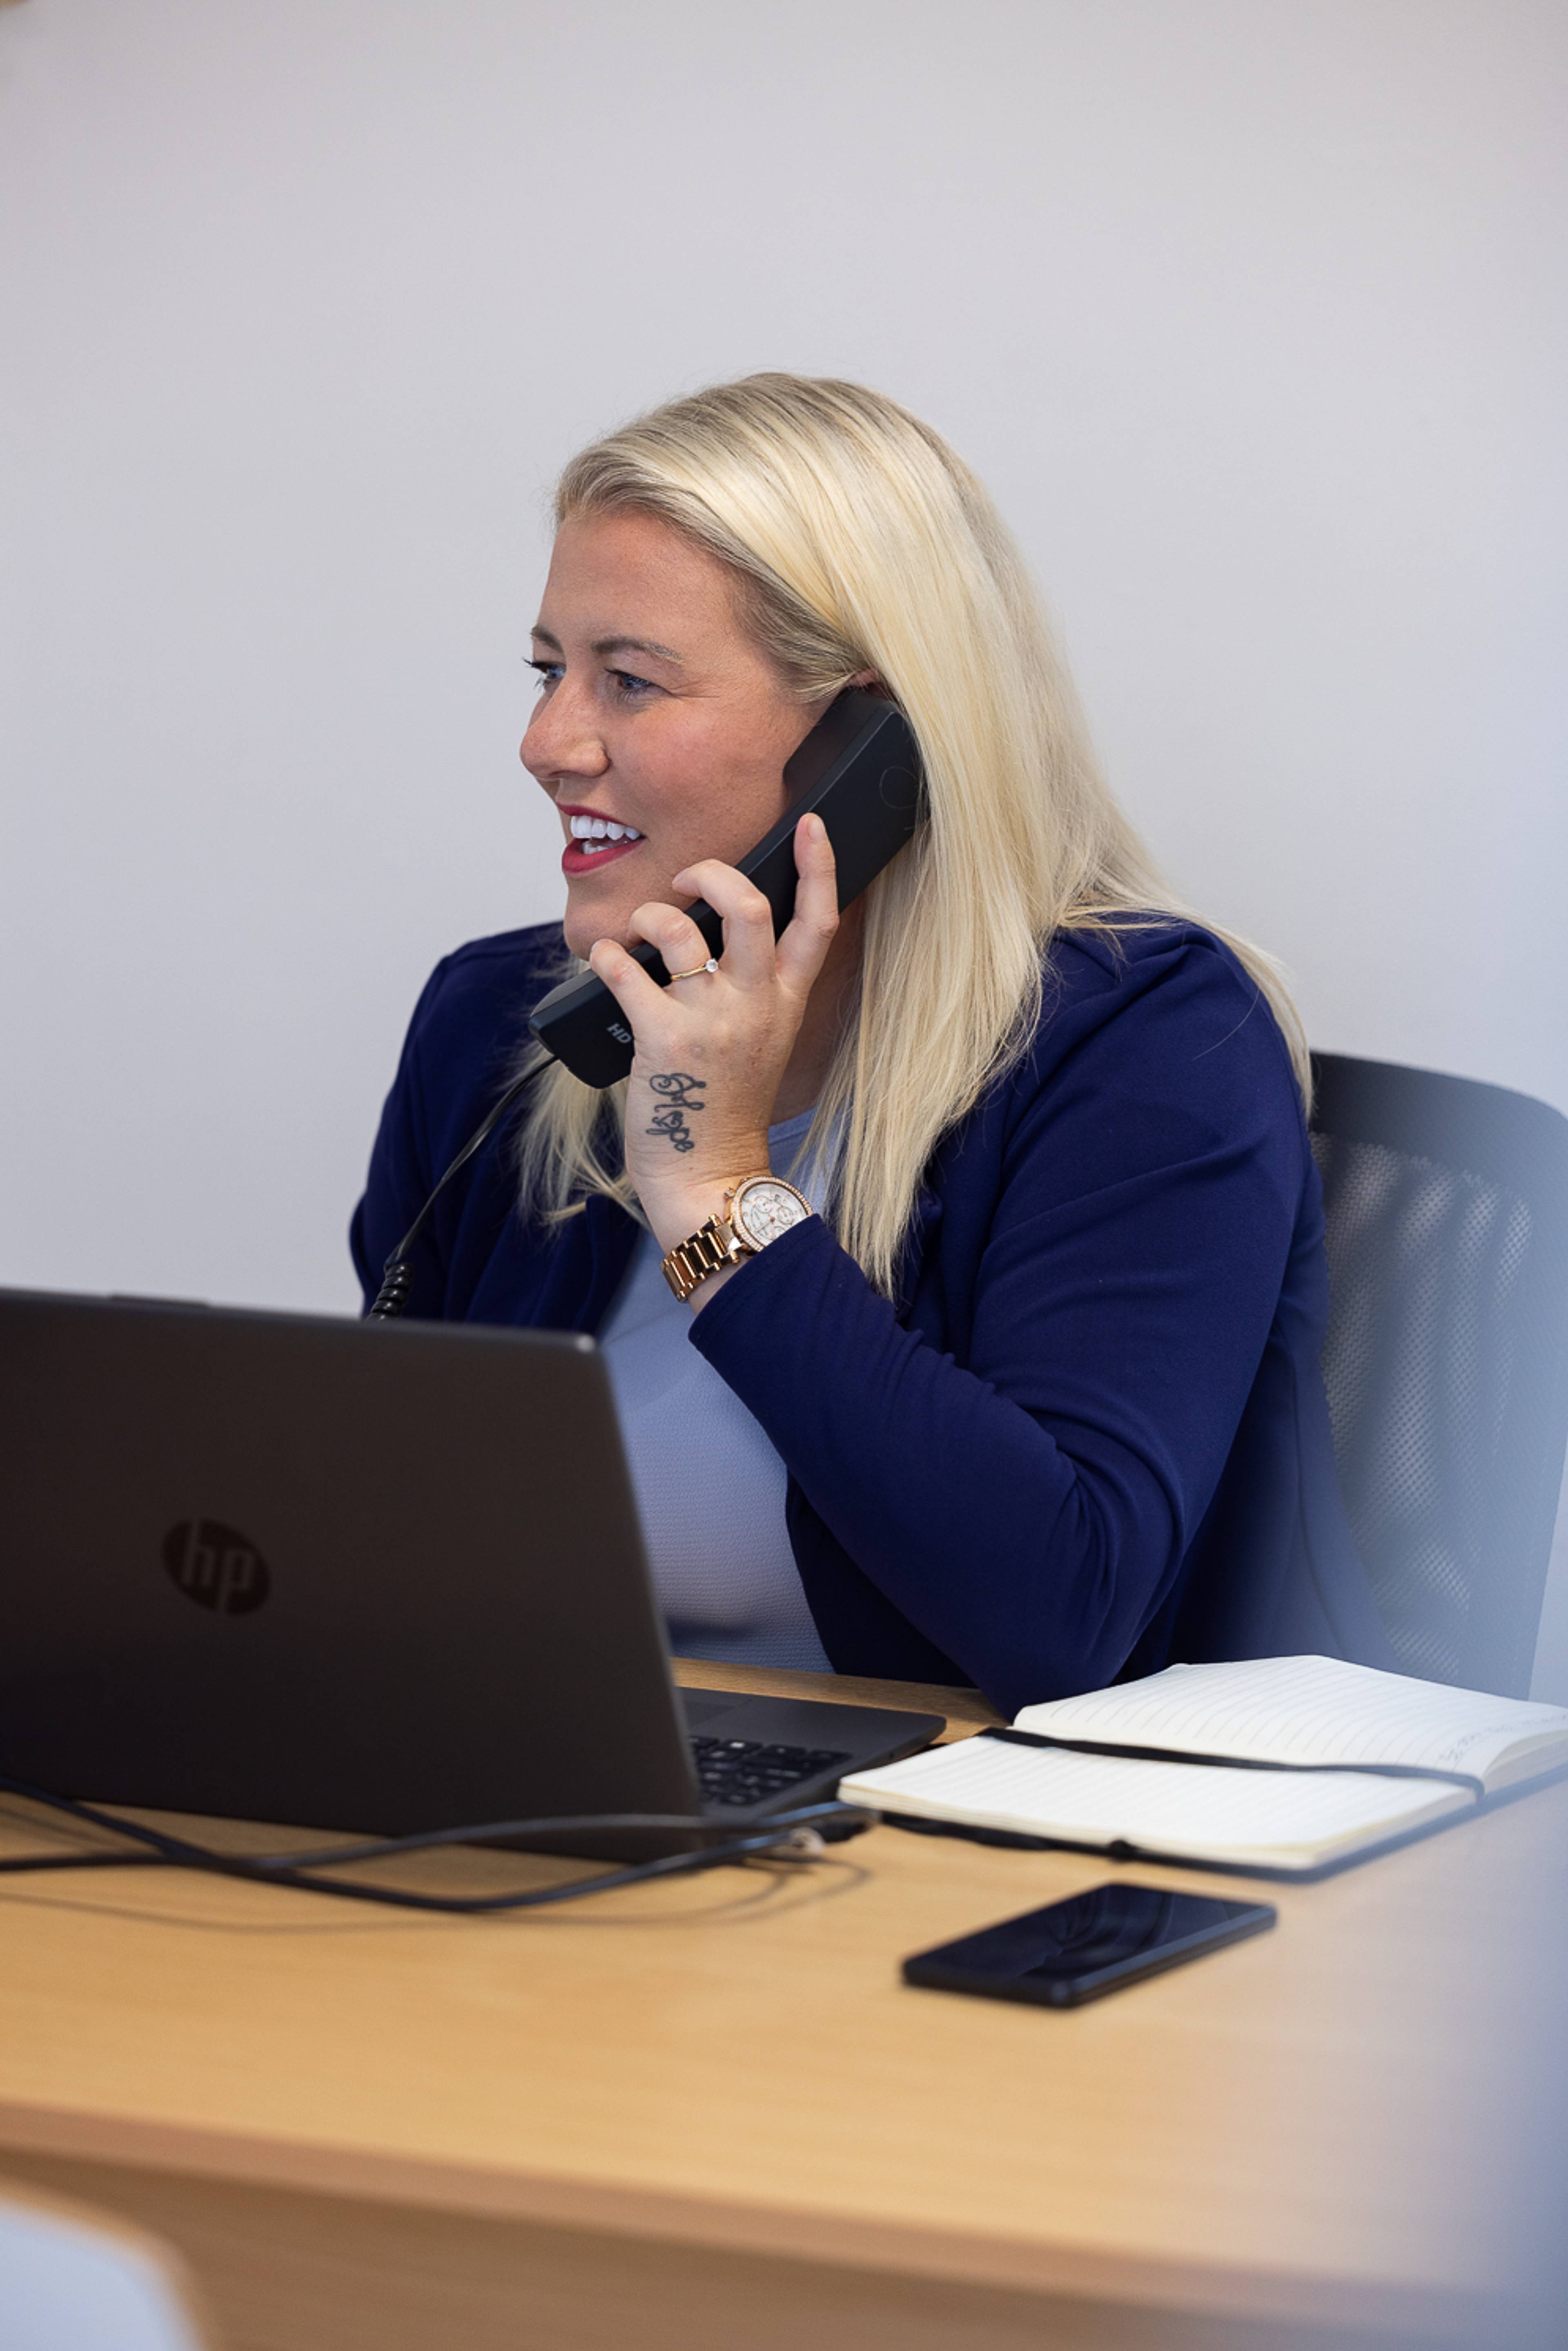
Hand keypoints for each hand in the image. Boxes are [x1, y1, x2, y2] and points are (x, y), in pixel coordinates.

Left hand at [585, 814, 837, 1279]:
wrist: (708, 1174)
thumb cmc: (724, 1109)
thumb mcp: (762, 1043)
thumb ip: (752, 991)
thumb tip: (707, 935)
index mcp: (785, 1003)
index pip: (817, 922)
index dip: (818, 865)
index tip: (809, 824)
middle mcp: (755, 1005)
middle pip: (750, 908)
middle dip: (712, 874)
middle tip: (688, 880)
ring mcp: (712, 1022)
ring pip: (680, 932)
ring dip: (648, 917)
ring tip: (636, 932)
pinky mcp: (665, 1040)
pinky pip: (627, 970)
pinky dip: (607, 955)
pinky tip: (605, 961)